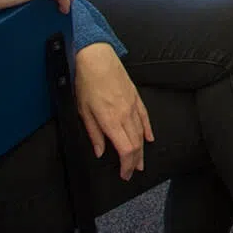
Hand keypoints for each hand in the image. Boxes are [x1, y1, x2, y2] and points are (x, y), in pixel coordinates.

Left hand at [74, 43, 152, 179]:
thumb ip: (94, 133)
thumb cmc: (87, 82)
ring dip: (142, 150)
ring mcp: (133, 105)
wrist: (97, 58)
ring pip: (141, 133)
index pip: (126, 150)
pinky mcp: (135, 97)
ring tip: (140, 161)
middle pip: (136, 144)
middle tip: (132, 172)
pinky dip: (148, 130)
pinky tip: (149, 138)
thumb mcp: (83, 110)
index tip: (125, 174)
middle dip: (135, 161)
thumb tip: (100, 151)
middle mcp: (125, 115)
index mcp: (111, 120)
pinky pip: (145, 117)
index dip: (127, 165)